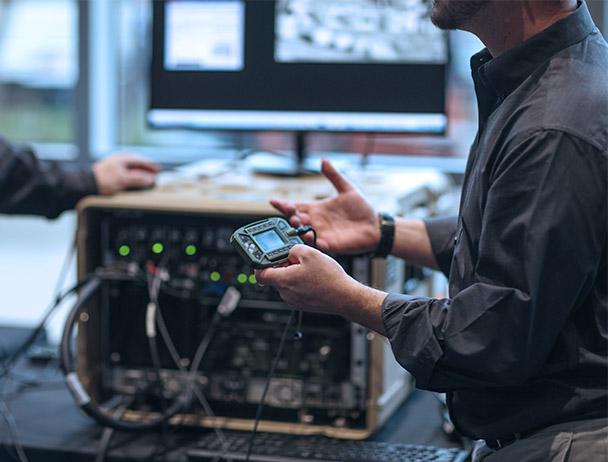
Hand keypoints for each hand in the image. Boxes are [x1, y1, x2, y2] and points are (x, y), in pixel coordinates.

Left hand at [93, 153, 159, 194]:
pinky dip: (134, 176)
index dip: (151, 165)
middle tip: (155, 175)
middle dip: (147, 169)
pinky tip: (135, 180)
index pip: (142, 160)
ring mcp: (117, 164)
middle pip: (138, 163)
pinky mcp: (113, 171)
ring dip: (140, 173)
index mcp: (124, 158)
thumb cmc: (102, 179)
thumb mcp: (123, 179)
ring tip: (147, 178)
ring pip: (133, 167)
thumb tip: (149, 179)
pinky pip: (128, 172)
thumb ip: (138, 179)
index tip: (159, 170)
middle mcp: (121, 159)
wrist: (88, 184)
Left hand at [256, 245, 385, 332]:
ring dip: (293, 272)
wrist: (345, 297)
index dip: (260, 263)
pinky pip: (295, 288)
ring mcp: (294, 300)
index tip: (264, 255)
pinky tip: (313, 276)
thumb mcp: (309, 253)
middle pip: (274, 276)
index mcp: (283, 281)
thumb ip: (293, 249)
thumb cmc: (329, 279)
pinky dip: (300, 280)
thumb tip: (288, 252)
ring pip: (286, 281)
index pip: (259, 274)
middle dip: (282, 264)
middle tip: (295, 257)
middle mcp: (285, 293)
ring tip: (308, 267)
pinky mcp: (302, 303)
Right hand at [270, 159, 378, 253]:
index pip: (296, 206)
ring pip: (303, 232)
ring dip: (297, 228)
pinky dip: (312, 240)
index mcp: (317, 209)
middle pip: (296, 219)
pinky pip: (317, 243)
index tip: (273, 201)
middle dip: (289, 215)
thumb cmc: (361, 209)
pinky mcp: (330, 244)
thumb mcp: (347, 189)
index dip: (283, 204)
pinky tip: (309, 235)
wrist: (375, 226)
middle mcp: (316, 221)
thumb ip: (334, 176)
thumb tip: (323, 160)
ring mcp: (322, 233)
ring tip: (296, 221)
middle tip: (290, 211)